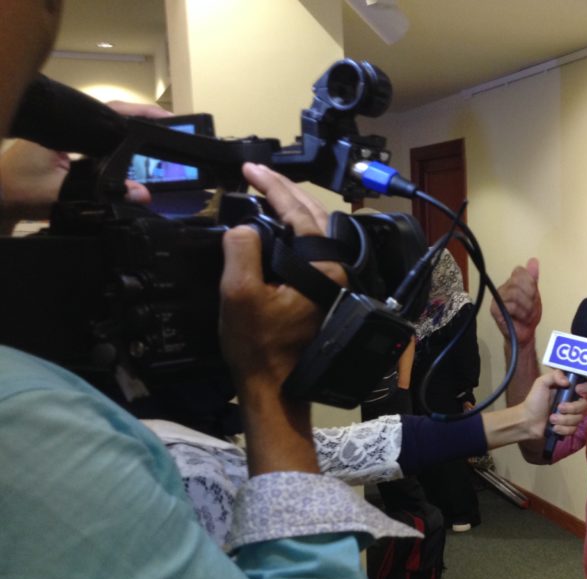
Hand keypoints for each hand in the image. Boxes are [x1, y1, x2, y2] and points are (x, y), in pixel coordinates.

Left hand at [0, 101, 171, 228]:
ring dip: (131, 129)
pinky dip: (118, 142)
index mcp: (62, 128)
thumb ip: (100, 195)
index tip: (163, 118)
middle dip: (141, 118)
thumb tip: (142, 193)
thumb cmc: (18, 193)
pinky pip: (98, 140)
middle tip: (171, 125)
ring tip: (160, 134)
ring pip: (105, 126)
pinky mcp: (66, 150)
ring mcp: (65, 136)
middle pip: (110, 115)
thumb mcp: (60, 195)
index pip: (107, 113)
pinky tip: (134, 150)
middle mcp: (65, 127)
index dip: (137, 114)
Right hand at [219, 163, 342, 391]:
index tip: (249, 170)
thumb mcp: (239, 295)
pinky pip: (310, 248)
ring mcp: (329, 281)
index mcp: (324, 268)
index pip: (299, 212)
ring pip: (314, 231)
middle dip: (284, 190)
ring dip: (290, 207)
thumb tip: (245, 226)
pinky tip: (274, 226)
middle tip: (256, 174)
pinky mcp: (320, 291)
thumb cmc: (258, 346)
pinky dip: (292, 229)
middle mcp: (335, 271)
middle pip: (313, 216)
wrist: (275, 387)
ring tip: (264, 191)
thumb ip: (242, 251)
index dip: (272, 186)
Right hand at [489, 257, 541, 346]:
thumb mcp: (534, 295)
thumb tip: (533, 260)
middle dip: (530, 298)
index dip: (530, 284)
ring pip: (515, 294)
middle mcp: (504, 287)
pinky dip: (519, 314)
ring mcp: (498, 298)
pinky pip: (510, 305)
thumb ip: (533, 279)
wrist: (524, 335)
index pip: (520, 272)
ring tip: (526, 315)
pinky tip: (519, 319)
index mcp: (513, 282)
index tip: (533, 296)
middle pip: (518, 282)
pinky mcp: (494, 309)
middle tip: (530, 308)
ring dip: (526, 308)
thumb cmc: (528, 316)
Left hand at [521, 371, 586, 439]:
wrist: (527, 420)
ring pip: (578, 419)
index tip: (577, 390)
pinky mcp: (568, 428)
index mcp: (568, 390)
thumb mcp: (541, 383)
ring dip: (564, 420)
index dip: (584, 388)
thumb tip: (567, 382)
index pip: (585, 387)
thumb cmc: (534, 400)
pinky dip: (563, 429)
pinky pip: (573, 429)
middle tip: (559, 408)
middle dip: (572, 408)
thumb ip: (554, 376)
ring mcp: (571, 416)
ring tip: (551, 419)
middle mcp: (572, 403)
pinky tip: (554, 428)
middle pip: (584, 405)